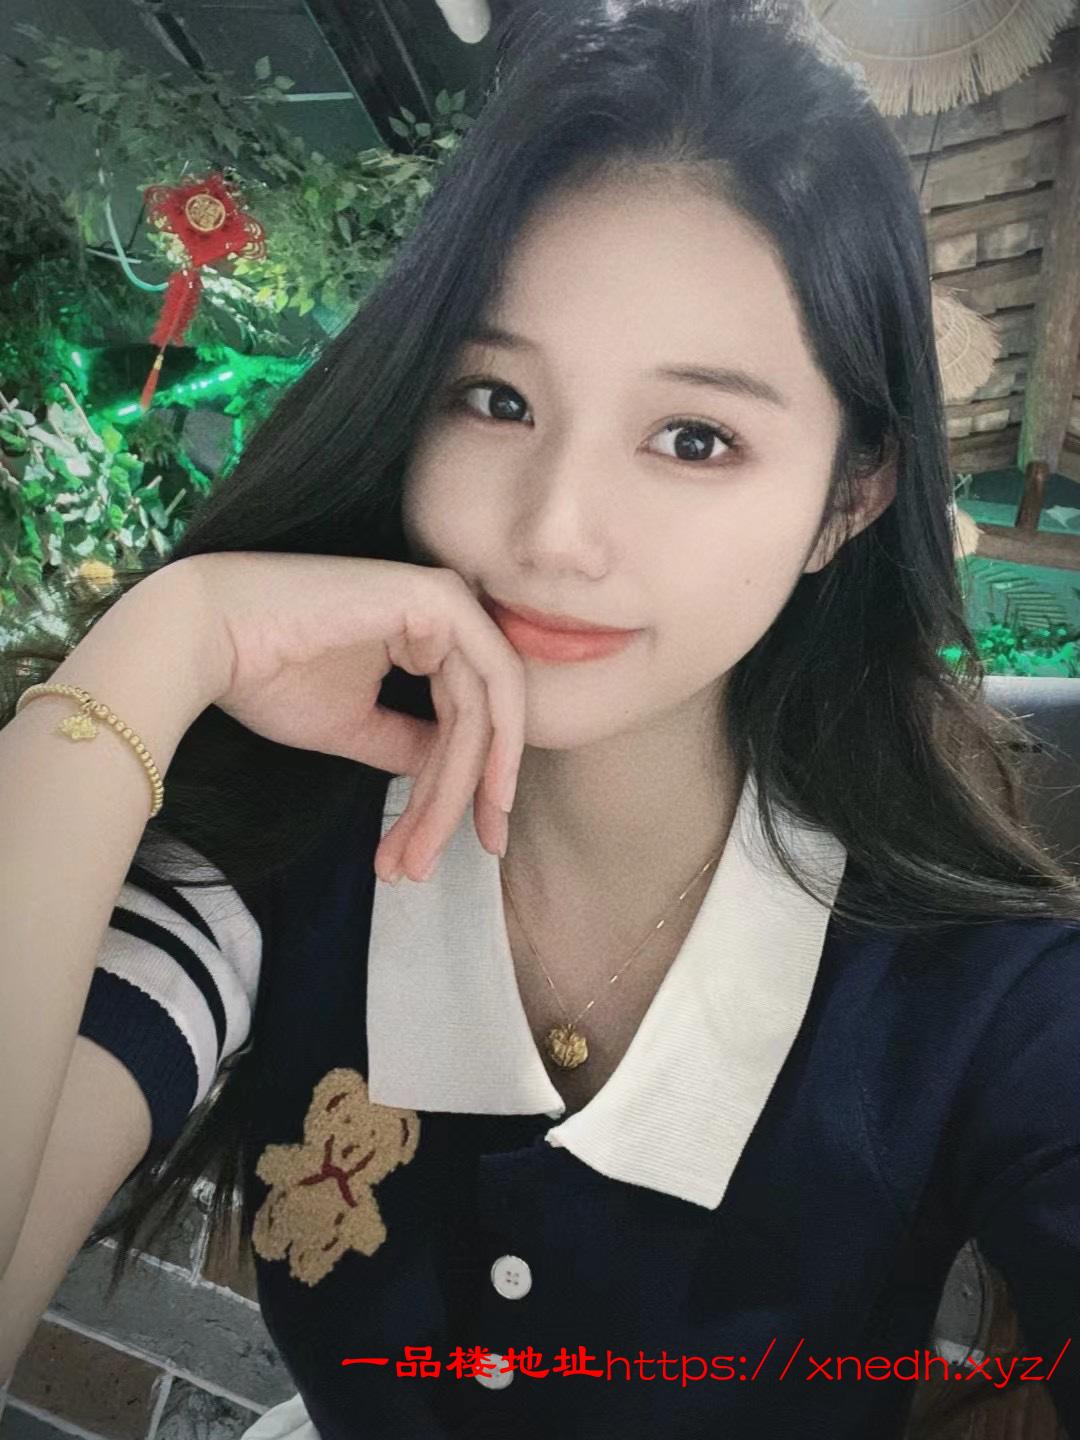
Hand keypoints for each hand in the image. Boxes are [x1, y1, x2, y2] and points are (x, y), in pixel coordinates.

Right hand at [187, 551, 525, 882]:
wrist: (208, 640)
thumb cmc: (268, 674)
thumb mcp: (354, 725)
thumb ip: (408, 745)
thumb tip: (450, 776)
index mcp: (424, 630)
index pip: (464, 718)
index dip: (459, 792)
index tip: (429, 855)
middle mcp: (445, 609)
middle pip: (479, 723)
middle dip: (459, 804)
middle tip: (423, 867)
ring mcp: (447, 600)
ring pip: (483, 717)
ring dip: (453, 795)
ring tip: (415, 856)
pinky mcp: (440, 601)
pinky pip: (488, 688)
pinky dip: (484, 754)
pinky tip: (468, 805)